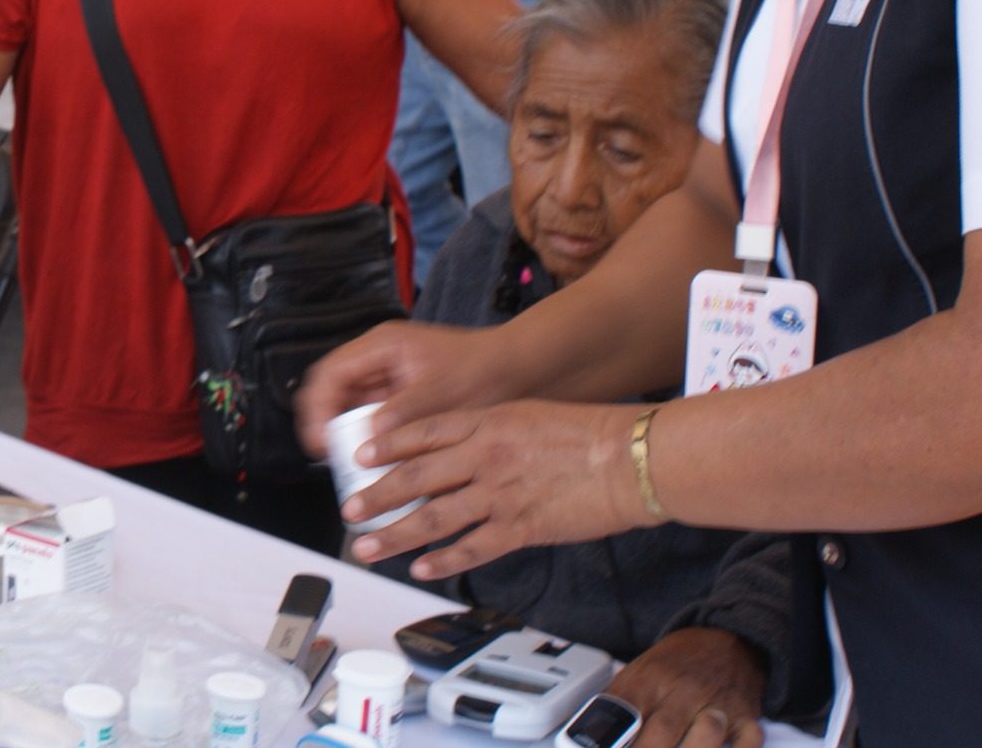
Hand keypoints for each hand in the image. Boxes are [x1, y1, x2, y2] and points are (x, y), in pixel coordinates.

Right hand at [294, 320, 523, 459]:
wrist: (518, 369)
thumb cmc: (484, 369)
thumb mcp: (441, 393)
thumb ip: (402, 414)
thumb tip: (368, 440)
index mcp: (382, 346)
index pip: (331, 373)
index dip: (318, 408)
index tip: (320, 440)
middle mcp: (378, 360)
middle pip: (332, 391)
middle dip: (324, 424)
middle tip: (327, 456)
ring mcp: (387, 380)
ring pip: (348, 408)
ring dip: (345, 435)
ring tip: (346, 466)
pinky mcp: (399, 399)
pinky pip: (370, 420)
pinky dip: (367, 441)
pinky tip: (372, 463)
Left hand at [341, 399, 653, 576]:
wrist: (632, 458)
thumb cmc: (590, 432)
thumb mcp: (529, 414)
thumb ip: (490, 428)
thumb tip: (459, 443)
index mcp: (487, 423)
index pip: (423, 432)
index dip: (387, 445)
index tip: (361, 456)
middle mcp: (485, 457)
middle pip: (416, 477)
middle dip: (377, 495)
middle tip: (349, 509)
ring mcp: (500, 494)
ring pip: (433, 517)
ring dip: (395, 534)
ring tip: (367, 545)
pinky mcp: (521, 528)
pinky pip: (472, 547)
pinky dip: (443, 560)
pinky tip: (421, 568)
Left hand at [610, 627, 767, 747]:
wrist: (726, 639)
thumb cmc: (677, 663)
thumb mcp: (639, 670)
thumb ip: (618, 701)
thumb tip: (591, 734)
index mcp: (651, 678)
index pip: (627, 711)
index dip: (616, 739)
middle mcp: (685, 690)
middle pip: (664, 730)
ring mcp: (718, 704)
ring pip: (706, 737)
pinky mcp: (746, 716)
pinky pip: (747, 743)